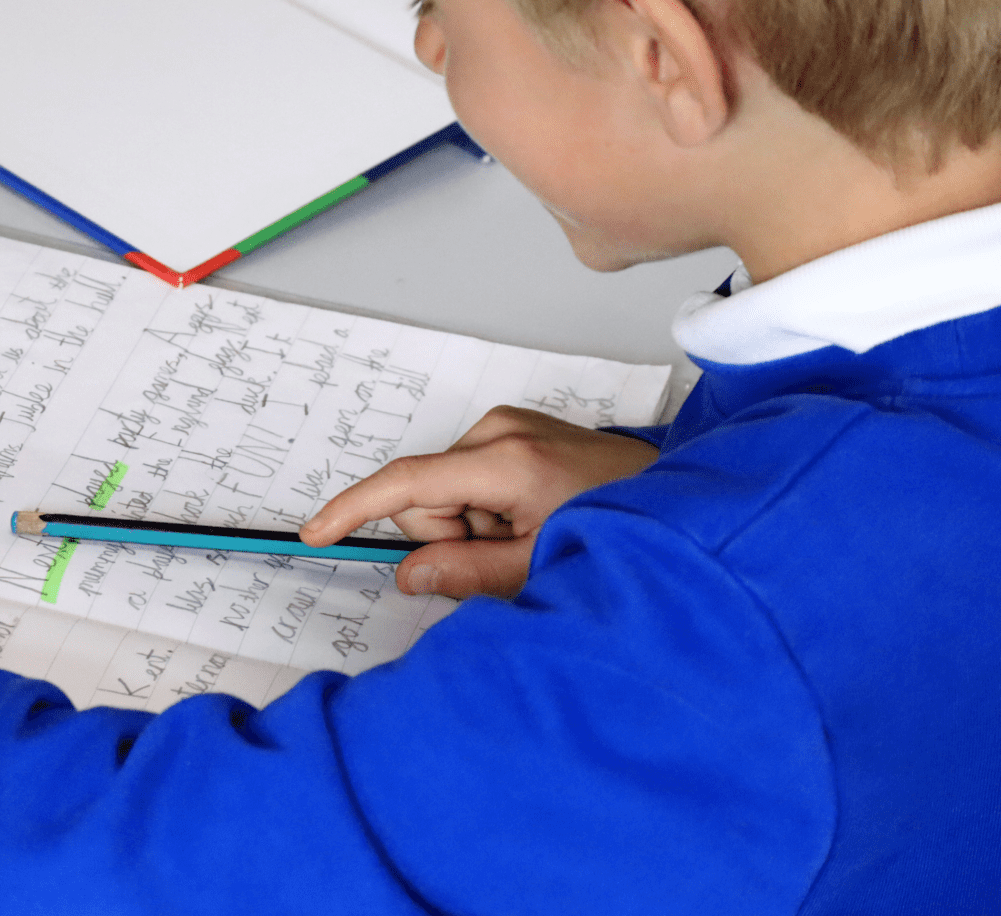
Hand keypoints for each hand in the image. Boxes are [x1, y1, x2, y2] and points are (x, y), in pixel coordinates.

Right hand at [300, 406, 658, 599]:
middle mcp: (500, 430)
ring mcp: (511, 427)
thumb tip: (409, 574)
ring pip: (446, 492)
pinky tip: (535, 516)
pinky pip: (470, 480)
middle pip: (425, 497)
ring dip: (477, 525)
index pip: (407, 483)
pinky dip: (490, 508)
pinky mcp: (518, 432)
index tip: (316, 531)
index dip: (355, 509)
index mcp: (505, 459)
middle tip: (513, 552)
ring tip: (535, 534)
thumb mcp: (543, 567)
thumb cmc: (626, 529)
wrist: (684, 501)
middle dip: (452, 535)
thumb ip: (468, 573)